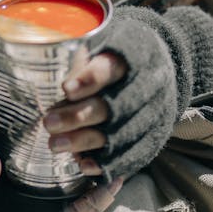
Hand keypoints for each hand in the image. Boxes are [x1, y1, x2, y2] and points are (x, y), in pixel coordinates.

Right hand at [0, 140, 123, 211]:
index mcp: (0, 211)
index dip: (90, 206)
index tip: (111, 176)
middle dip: (97, 195)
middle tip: (120, 160)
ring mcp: (14, 206)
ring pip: (65, 206)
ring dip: (89, 187)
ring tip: (109, 155)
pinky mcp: (16, 192)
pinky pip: (54, 195)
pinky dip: (74, 179)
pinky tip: (85, 153)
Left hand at [43, 5, 212, 182]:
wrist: (164, 71)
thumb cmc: (120, 58)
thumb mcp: (104, 47)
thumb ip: (84, 64)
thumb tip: (65, 90)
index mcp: (135, 58)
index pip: (112, 68)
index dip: (90, 79)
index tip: (66, 89)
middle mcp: (148, 89)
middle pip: (111, 106)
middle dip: (77, 116)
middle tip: (48, 123)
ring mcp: (152, 116)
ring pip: (116, 134)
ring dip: (83, 141)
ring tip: (54, 144)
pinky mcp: (152, 139)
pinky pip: (129, 155)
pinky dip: (105, 162)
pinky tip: (82, 164)